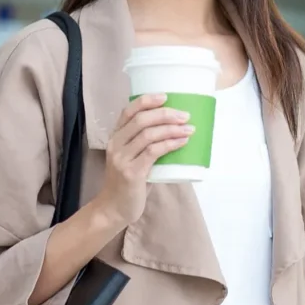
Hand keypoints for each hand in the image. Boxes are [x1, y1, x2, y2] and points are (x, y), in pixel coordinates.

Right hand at [92, 94, 193, 226]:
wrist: (115, 208)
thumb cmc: (129, 183)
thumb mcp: (134, 158)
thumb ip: (147, 145)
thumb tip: (177, 131)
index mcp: (115, 137)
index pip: (128, 111)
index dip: (146, 100)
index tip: (165, 96)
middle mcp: (116, 145)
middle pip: (141, 120)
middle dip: (165, 114)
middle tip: (185, 115)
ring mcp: (122, 158)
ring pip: (148, 134)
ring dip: (172, 129)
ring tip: (189, 128)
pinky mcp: (132, 172)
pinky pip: (153, 152)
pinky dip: (170, 144)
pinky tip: (182, 142)